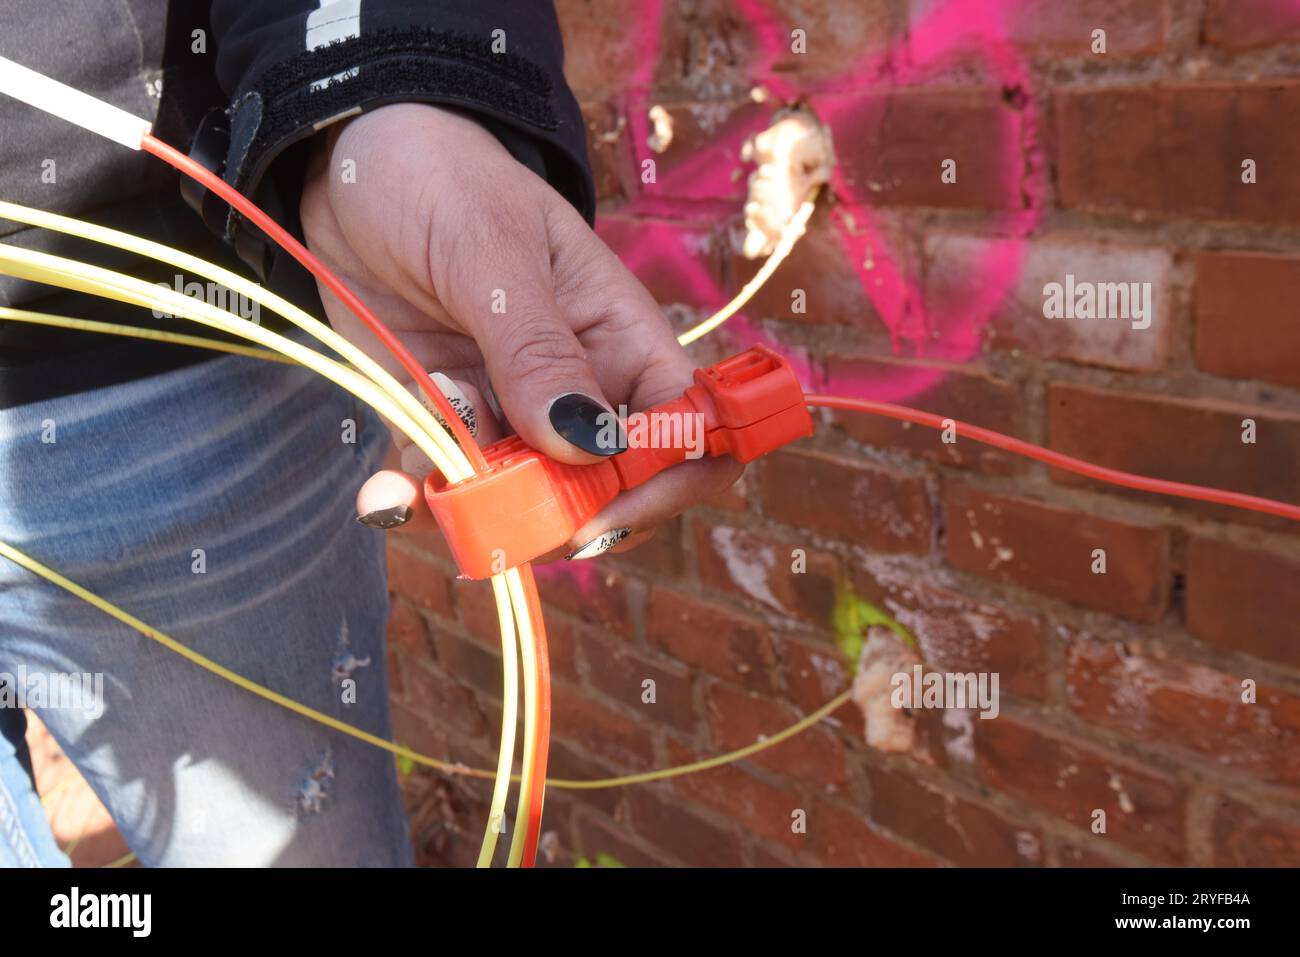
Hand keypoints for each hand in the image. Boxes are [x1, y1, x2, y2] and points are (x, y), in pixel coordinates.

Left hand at [299, 103, 741, 558]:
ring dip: (480, 510)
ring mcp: (507, 406)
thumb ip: (537, 348)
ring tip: (423, 492)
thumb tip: (587, 445)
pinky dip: (416, 498)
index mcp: (620, 335)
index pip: (685, 427)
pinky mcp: (441, 416)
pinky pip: (444, 479)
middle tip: (502, 515)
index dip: (665, 479)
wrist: (347, 161)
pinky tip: (383, 499)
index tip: (603, 506)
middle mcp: (575, 383)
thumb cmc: (442, 177)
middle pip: (606, 483)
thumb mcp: (490, 251)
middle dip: (562, 513)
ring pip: (521, 495)